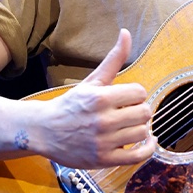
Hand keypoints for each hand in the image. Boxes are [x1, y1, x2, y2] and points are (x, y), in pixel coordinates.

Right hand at [35, 29, 156, 167]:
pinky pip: (138, 156)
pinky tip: (146, 141)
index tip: (126, 98)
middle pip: (145, 113)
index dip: (135, 95)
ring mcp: (103, 142)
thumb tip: (126, 32)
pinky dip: (148, 148)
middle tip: (127, 112)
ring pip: (143, 132)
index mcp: (99, 98)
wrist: (43, 131)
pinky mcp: (104, 159)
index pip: (140, 93)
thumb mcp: (92, 81)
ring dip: (140, 129)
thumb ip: (113, 59)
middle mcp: (102, 121)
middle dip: (139, 111)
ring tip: (128, 126)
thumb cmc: (71, 104)